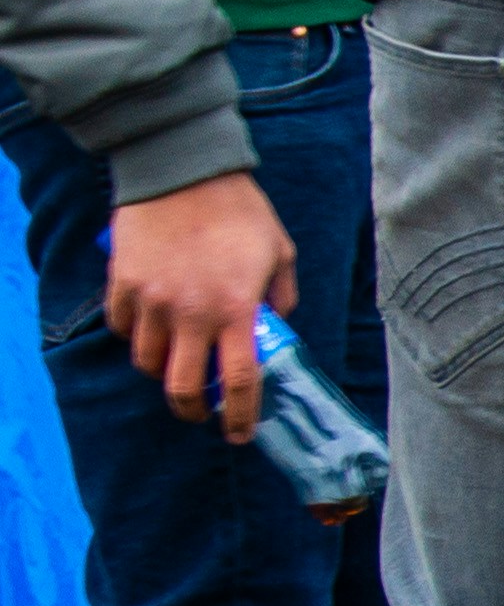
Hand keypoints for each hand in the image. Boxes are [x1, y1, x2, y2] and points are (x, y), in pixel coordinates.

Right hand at [104, 172, 295, 438]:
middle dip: (192, 411)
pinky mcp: (121, 285)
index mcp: (236, 310)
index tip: (239, 433)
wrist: (182, 171)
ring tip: (180, 364)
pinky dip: (135, 338)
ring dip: (164, 372)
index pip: (240, 381)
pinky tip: (151, 331)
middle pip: (182, 388)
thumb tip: (273, 330)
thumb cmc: (239, 211)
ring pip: (148, 362)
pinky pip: (121, 329)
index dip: (240, 416)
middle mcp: (190, 314)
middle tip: (202, 412)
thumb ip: (281, 298)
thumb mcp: (280, 253)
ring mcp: (150, 302)